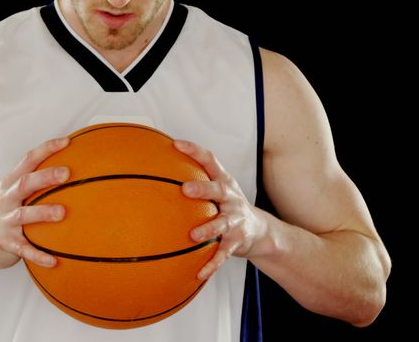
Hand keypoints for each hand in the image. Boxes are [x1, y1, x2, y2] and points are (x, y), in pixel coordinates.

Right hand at [0, 137, 70, 269]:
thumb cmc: (13, 213)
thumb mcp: (20, 194)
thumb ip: (41, 182)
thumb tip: (81, 166)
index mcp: (11, 183)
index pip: (27, 160)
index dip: (46, 149)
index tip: (67, 142)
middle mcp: (6, 199)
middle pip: (24, 184)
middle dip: (45, 177)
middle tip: (67, 173)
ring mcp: (5, 222)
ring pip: (23, 215)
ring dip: (42, 213)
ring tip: (62, 213)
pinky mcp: (7, 243)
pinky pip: (25, 250)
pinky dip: (39, 255)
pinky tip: (55, 261)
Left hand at [175, 139, 267, 280]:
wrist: (261, 232)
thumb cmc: (229, 207)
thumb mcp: (218, 190)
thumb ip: (195, 181)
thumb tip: (156, 173)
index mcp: (225, 183)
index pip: (211, 161)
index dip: (194, 151)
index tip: (176, 145)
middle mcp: (232, 199)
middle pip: (219, 190)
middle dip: (203, 189)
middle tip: (185, 190)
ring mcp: (236, 221)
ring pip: (223, 225)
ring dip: (209, 229)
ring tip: (193, 236)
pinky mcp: (237, 242)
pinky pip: (223, 254)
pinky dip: (212, 264)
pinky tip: (199, 273)